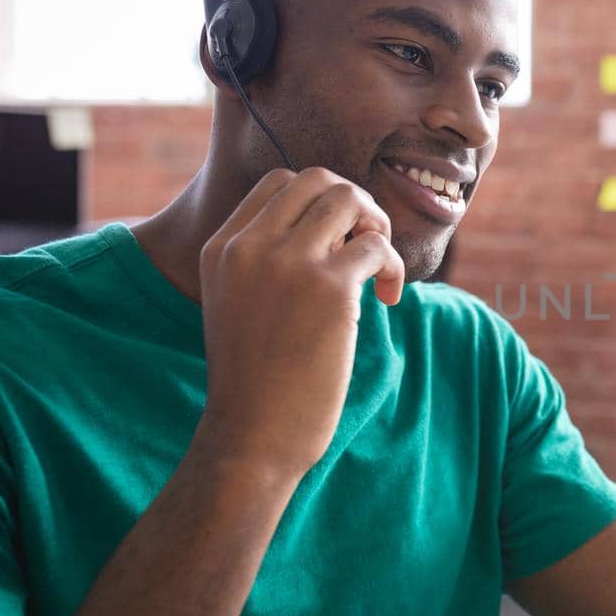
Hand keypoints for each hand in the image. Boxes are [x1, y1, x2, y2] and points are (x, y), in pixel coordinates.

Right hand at [196, 167, 405, 481]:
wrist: (252, 435)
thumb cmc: (255, 380)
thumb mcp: (237, 303)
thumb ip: (264, 260)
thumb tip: (333, 227)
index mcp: (222, 247)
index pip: (280, 183)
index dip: (321, 202)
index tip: (336, 241)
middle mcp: (250, 245)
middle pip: (318, 179)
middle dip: (355, 203)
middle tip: (367, 246)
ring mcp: (289, 263)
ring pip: (351, 200)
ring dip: (378, 226)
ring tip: (379, 269)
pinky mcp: (329, 288)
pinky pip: (377, 247)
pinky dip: (394, 268)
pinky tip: (389, 300)